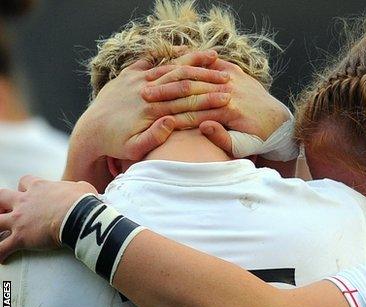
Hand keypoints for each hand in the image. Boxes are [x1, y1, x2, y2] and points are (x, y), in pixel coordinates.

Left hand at [0, 176, 96, 262]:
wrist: (79, 217)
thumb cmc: (82, 203)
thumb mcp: (82, 188)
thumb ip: (76, 187)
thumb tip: (81, 189)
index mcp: (39, 188)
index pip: (25, 182)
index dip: (25, 188)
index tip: (28, 193)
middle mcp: (25, 202)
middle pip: (1, 197)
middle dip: (0, 203)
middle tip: (3, 209)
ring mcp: (20, 220)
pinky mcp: (20, 237)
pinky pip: (2, 247)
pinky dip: (0, 252)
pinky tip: (2, 258)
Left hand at [65, 50, 231, 189]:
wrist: (90, 130)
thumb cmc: (115, 144)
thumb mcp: (133, 149)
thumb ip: (153, 138)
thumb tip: (171, 122)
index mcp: (150, 109)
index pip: (185, 101)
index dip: (208, 99)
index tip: (227, 98)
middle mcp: (145, 90)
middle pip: (182, 80)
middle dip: (207, 78)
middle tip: (228, 78)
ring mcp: (137, 79)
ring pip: (170, 66)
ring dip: (194, 62)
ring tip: (214, 58)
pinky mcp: (130, 73)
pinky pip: (153, 59)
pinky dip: (170, 54)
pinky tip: (186, 50)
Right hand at [146, 59, 291, 153]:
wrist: (279, 121)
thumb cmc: (259, 138)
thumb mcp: (243, 145)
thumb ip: (223, 138)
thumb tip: (203, 126)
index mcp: (230, 111)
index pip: (194, 109)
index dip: (171, 110)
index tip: (150, 111)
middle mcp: (231, 92)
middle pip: (192, 89)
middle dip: (167, 91)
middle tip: (143, 93)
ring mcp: (235, 80)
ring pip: (200, 75)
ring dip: (176, 76)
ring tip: (155, 77)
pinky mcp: (237, 73)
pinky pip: (214, 64)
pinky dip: (197, 64)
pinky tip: (177, 65)